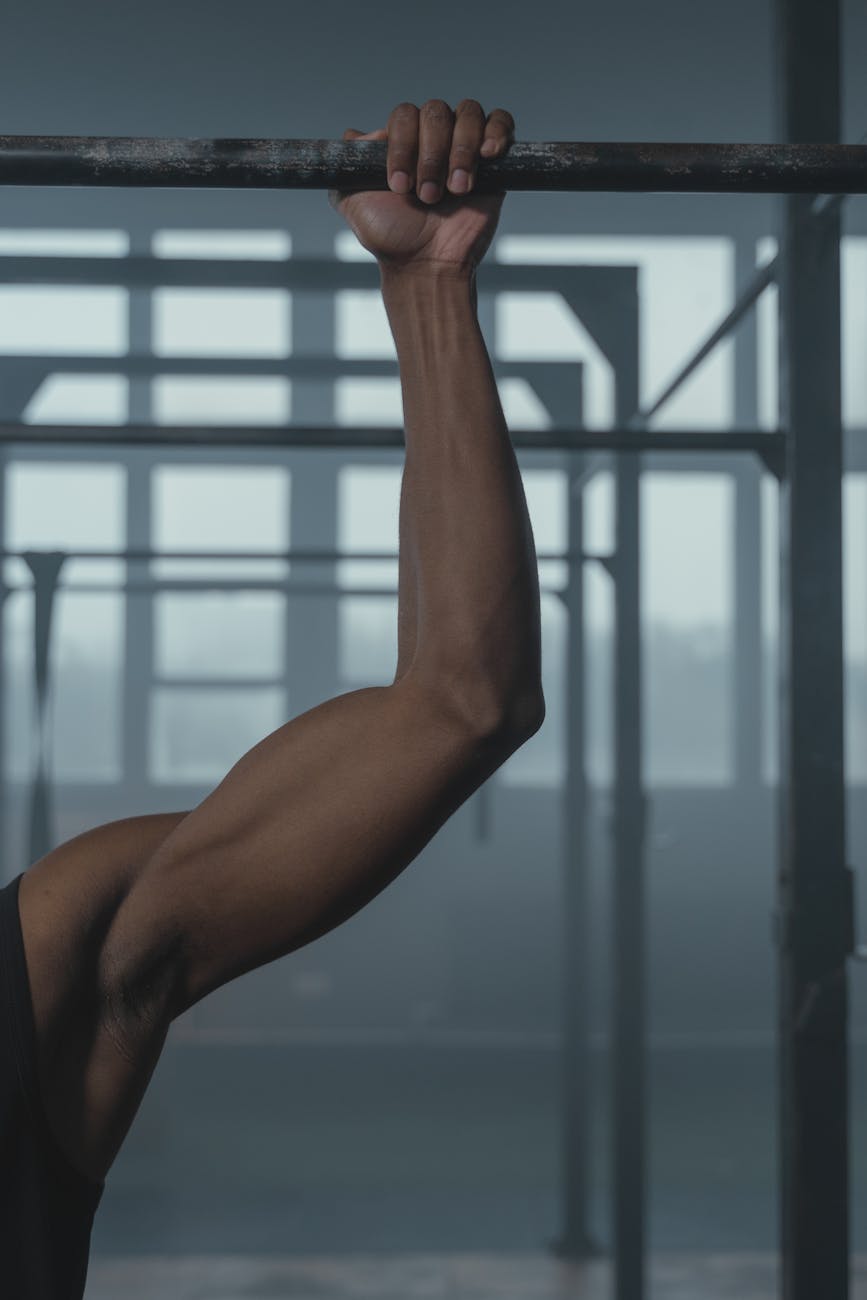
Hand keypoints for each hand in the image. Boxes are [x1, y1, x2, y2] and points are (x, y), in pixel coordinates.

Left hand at [328, 99, 515, 274]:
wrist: (428, 266)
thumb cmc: (391, 239)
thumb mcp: (352, 203)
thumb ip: (345, 166)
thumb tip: (355, 134)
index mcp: (402, 143)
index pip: (405, 115)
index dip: (403, 145)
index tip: (399, 186)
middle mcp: (433, 140)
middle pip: (436, 112)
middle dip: (432, 154)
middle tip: (428, 196)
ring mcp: (464, 148)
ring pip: (469, 113)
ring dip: (461, 150)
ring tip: (457, 190)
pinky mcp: (495, 161)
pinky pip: (502, 122)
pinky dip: (496, 131)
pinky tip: (486, 156)